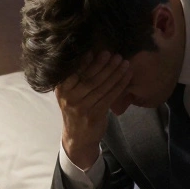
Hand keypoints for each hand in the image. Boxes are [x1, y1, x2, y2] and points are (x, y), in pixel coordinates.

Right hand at [56, 51, 130, 168]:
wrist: (78, 138)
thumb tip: (91, 52)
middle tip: (114, 54)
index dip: (85, 61)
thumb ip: (76, 77)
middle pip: (90, 79)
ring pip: (101, 87)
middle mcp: (70, 98)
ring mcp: (82, 107)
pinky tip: (127, 76)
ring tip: (124, 62)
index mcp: (62, 89)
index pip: (73, 72)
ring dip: (115, 73)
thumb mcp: (69, 94)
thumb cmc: (76, 110)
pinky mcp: (95, 115)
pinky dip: (120, 85)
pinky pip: (110, 97)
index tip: (96, 50)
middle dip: (104, 65)